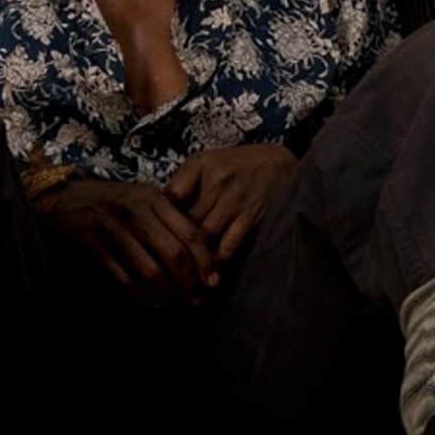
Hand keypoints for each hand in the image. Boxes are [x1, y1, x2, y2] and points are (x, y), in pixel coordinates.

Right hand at [43, 179, 212, 305]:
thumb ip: (170, 217)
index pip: (190, 232)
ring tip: (177, 307)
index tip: (213, 282)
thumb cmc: (114, 200)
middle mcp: (136, 211)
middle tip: (196, 300)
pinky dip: (140, 295)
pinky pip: (123, 277)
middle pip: (173, 255)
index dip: (205, 261)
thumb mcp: (144, 197)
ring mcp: (113, 228)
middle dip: (188, 283)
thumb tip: (203, 253)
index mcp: (154, 198)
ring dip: (167, 295)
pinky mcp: (92, 244)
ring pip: (150, 270)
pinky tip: (152, 304)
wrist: (65, 196)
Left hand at [165, 144, 296, 268]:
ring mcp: (235, 200)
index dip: (161, 215)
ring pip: (206, 235)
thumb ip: (183, 183)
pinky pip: (229, 244)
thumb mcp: (205, 162)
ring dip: (194, 256)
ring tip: (184, 272)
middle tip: (165, 260)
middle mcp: (217, 182)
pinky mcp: (251, 217)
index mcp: (200, 166)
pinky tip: (209, 272)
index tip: (156, 231)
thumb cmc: (235, 164)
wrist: (278, 163)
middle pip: (187, 219)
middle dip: (175, 241)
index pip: (172, 195)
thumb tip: (160, 211)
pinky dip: (218, 260)